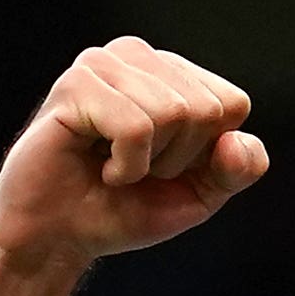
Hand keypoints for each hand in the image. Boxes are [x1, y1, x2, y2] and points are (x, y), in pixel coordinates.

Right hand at [0, 40, 268, 269]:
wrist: (57, 238)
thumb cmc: (121, 210)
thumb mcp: (198, 196)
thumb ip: (237, 170)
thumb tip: (235, 141)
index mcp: (171, 73)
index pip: (232, 104)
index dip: (207, 155)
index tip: (166, 168)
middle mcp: (138, 57)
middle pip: (206, 108)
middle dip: (178, 159)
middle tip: (136, 170)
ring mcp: (105, 64)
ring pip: (173, 113)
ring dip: (148, 163)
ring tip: (114, 167)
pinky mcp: (78, 84)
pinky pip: (136, 128)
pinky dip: (125, 166)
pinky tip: (99, 166)